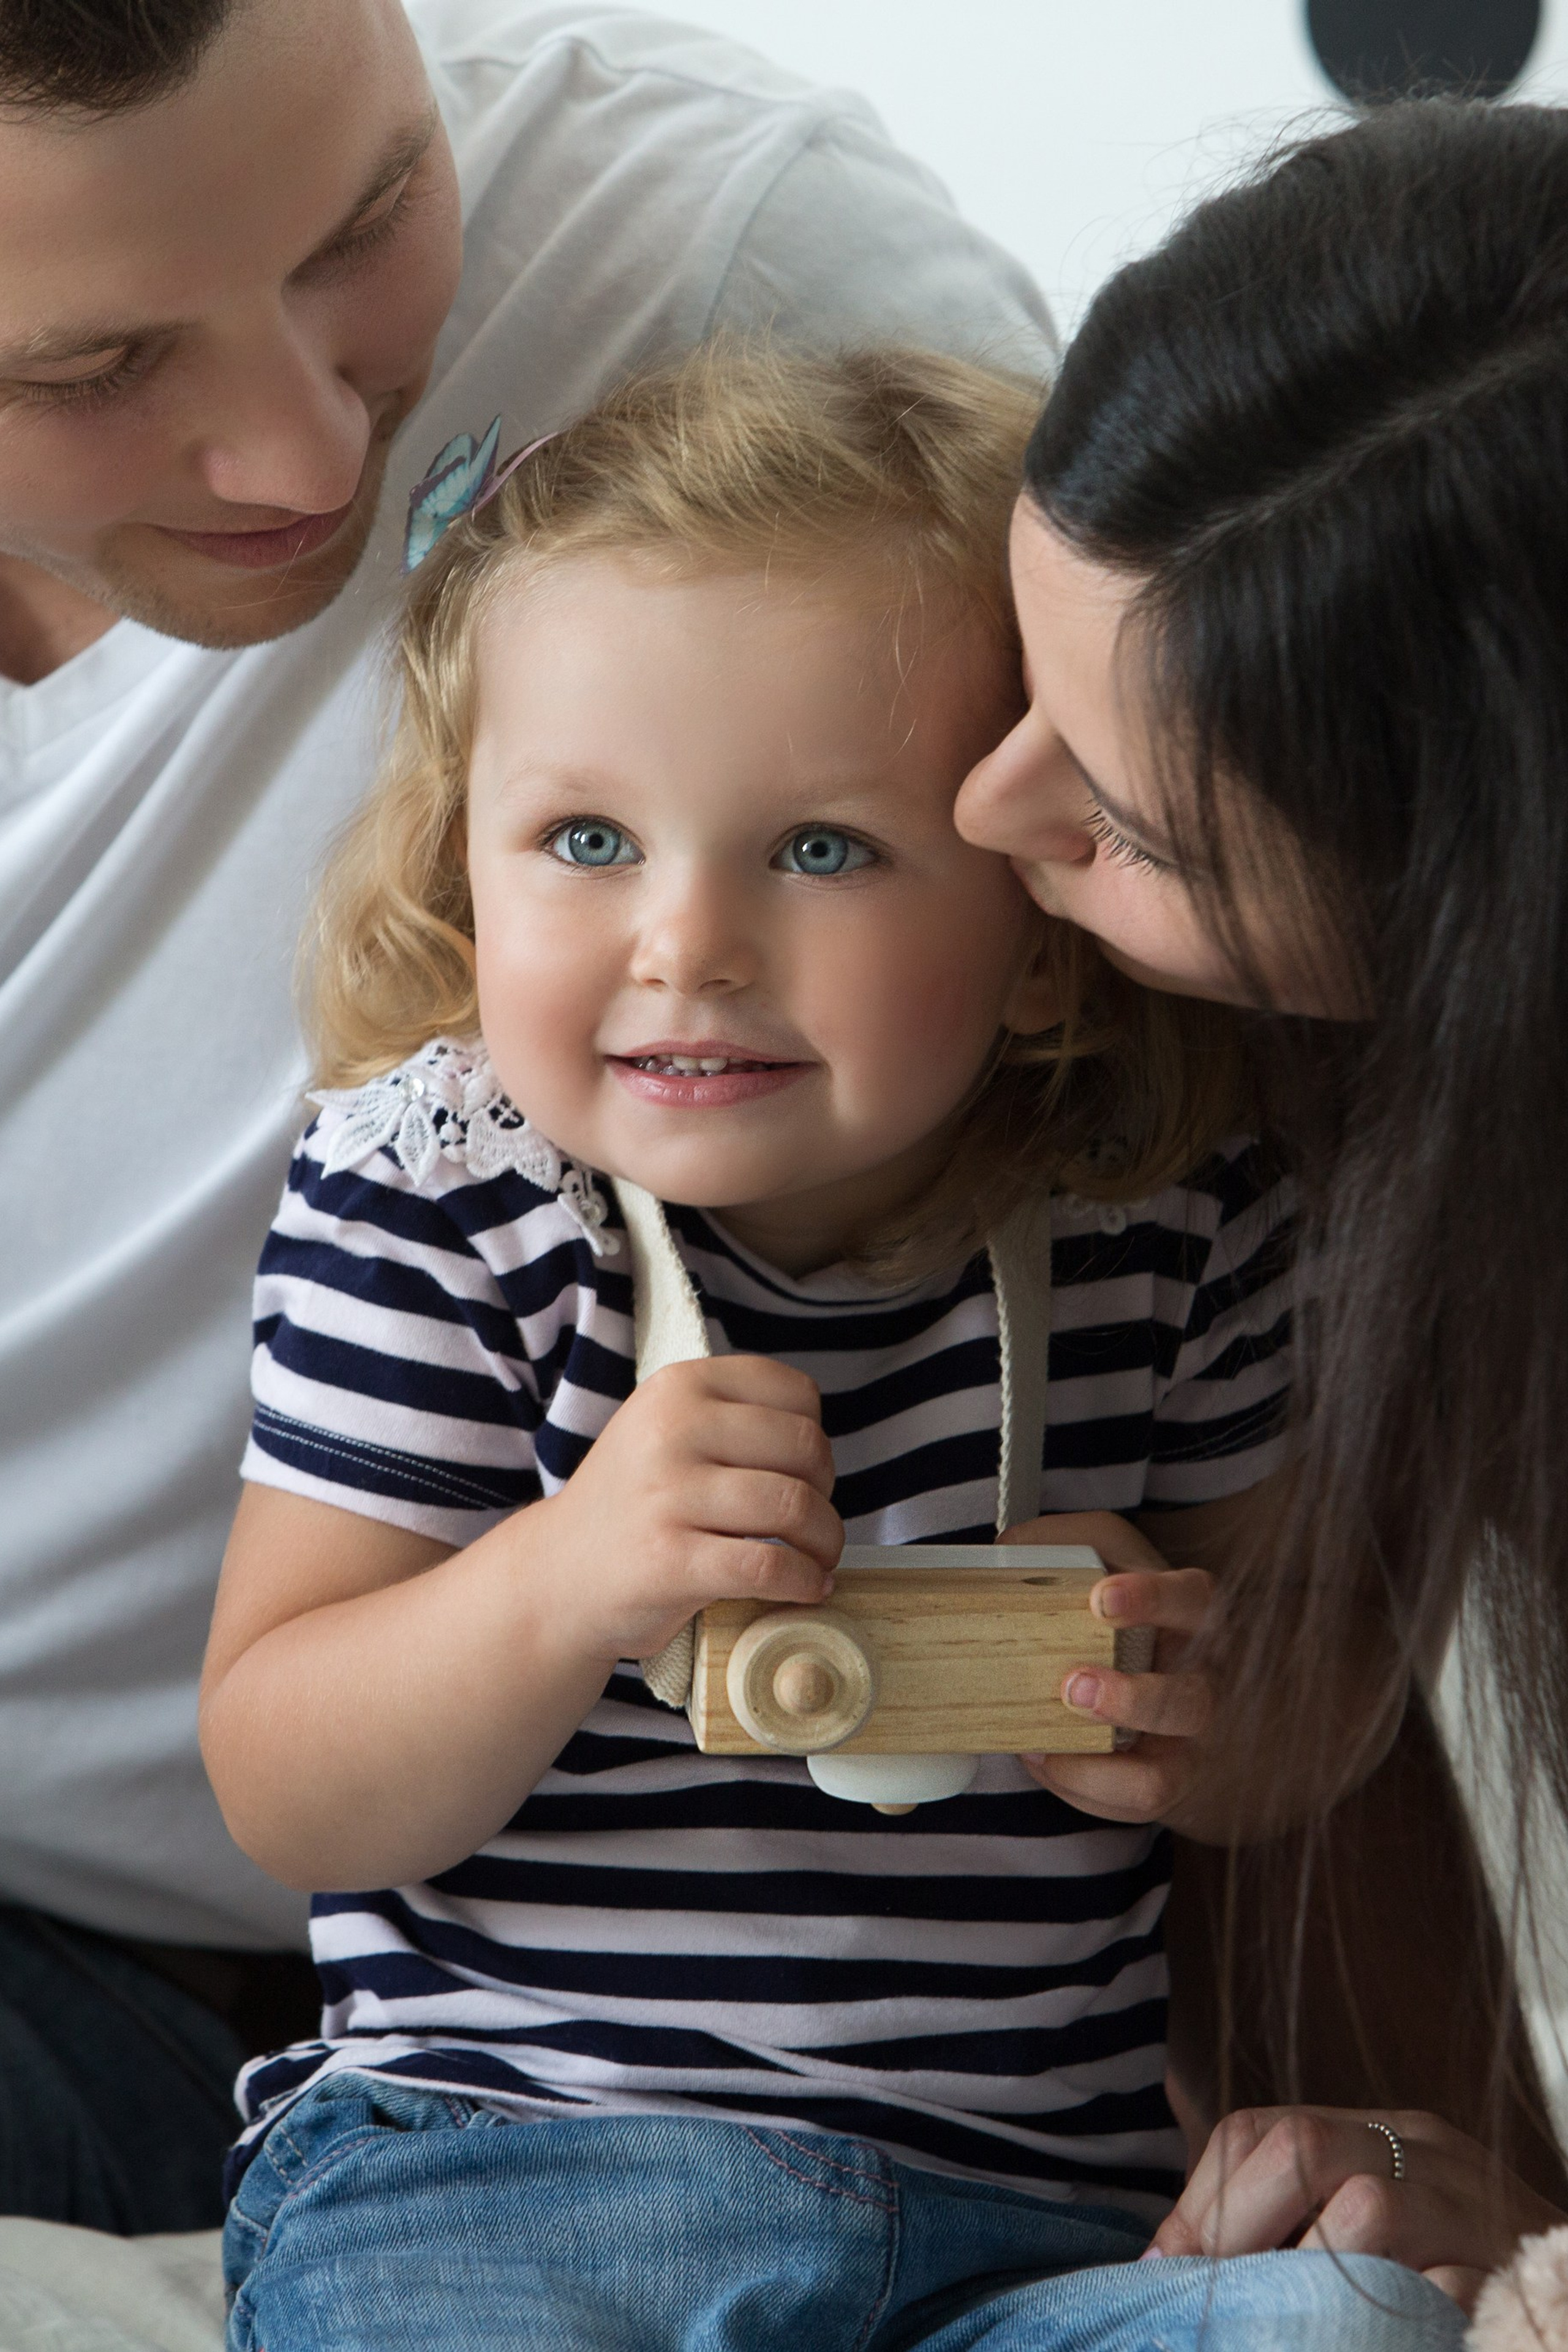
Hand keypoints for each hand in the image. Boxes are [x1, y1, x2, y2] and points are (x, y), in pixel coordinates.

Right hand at [529, 1355, 840, 1664]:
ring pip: (794, 1506)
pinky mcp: (670, 1560)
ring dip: (825, 1541)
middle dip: (825, 1491)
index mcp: (678, 1387)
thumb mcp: (665, 1429)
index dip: (816, 1437)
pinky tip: (806, 1588)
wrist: (558, 1574)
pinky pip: (770, 1566)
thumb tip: (818, 1445)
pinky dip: (804, 1581)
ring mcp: (668, 1495)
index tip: (803, 1473)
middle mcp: (671, 1430)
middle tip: (813, 1523)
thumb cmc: (633, 1504)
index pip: (796, 1393)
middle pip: (805, 1448)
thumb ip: (731, 1417)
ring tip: (818, 1558)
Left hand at [1002, 1510, 1216, 1830]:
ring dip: (1099, 1771)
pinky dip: (1078, 1787)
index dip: (1151, 1600)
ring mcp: (1186, 1745)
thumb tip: (1007, 1553)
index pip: (1189, 1599)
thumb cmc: (1123, 1609)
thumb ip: (1060, 1544)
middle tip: (1074, 1686)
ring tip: (1044, 1745)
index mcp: (1191, 1615)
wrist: (1158, 1674)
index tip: (1101, 1599)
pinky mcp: (1161, 1785)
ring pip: (1162, 1777)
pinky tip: (1042, 1757)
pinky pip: (1123, 1804)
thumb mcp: (1102, 1557)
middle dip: (1133, 1701)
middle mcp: (1202, 1683)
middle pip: (1190, 1702)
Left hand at [1150, 2105, 1564, 2312]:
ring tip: (1286, 2324)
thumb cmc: (1456, 2273)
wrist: (1567, 2301)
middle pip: (1300, 2148)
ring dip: (1306, 2278)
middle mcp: (1427, 2151)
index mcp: (1381, 2133)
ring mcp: (1473, 2206)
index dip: (1201, 2203)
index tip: (1167, 2272)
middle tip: (1216, 2301)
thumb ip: (1291, 2225)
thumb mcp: (1372, 2229)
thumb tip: (1165, 2266)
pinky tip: (1359, 2337)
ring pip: (1365, 2209)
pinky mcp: (1507, 2274)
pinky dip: (1380, 2320)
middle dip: (1235, 2227)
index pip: (1260, 2130)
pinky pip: (1434, 2290)